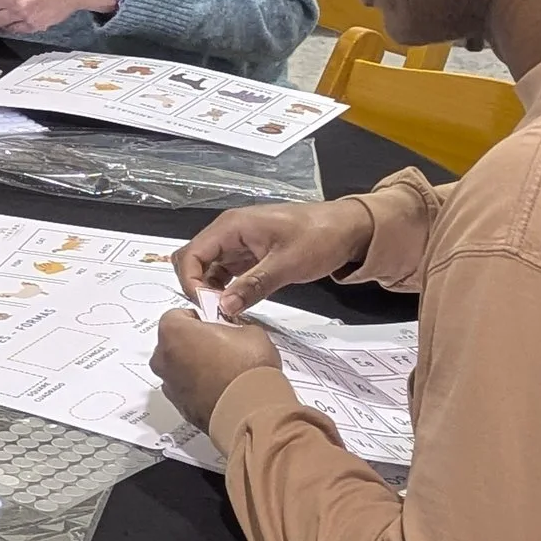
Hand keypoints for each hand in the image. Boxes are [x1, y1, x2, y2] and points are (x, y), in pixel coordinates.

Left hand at [151, 308, 281, 432]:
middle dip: (193, 343)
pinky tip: (221, 388)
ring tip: (223, 370)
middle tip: (219, 346)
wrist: (251, 409)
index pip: (177, 315)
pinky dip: (198, 388)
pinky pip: (186, 390)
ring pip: (178, 368)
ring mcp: (169, 385)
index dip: (198, 319)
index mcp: (173, 331)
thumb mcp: (249, 332)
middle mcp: (162, 358)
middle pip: (173, 343)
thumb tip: (234, 333)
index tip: (212, 323)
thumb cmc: (246, 369)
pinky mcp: (180, 407)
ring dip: (194, 367)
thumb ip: (232, 327)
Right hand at [172, 198, 376, 313]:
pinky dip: (226, 289)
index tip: (207, 307)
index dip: (191, 282)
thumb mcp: (287, 264)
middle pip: (194, 261)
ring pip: (209, 269)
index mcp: (232, 226)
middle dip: (197, 287)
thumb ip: (252, 285)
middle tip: (214, 312)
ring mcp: (239, 244)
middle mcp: (229, 233)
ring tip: (225, 313)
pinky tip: (236, 305)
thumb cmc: (320, 237)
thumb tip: (223, 307)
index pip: (191, 254)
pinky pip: (227, 273)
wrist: (349, 229)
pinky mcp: (249, 255)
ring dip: (211, 291)